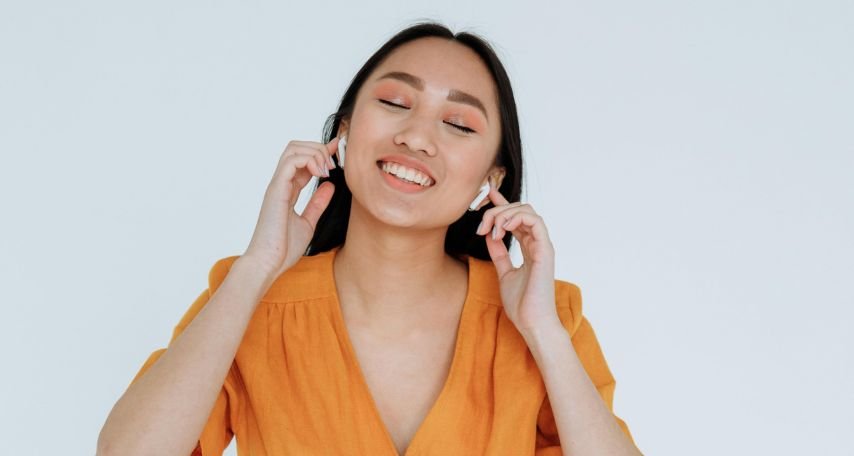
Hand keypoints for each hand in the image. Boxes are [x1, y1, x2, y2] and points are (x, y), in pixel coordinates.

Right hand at [242, 137, 339, 278]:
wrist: (269, 262)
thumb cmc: (283, 248)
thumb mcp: (308, 222)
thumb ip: (318, 203)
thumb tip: (330, 186)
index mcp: (287, 190)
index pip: (302, 160)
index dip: (321, 151)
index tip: (337, 150)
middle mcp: (281, 184)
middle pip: (296, 148)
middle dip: (319, 148)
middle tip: (334, 164)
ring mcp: (277, 185)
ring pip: (293, 149)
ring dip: (315, 153)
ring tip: (327, 170)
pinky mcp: (276, 190)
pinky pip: (290, 162)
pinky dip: (308, 160)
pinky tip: (321, 174)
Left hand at [475, 188, 559, 334]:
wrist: (532, 322)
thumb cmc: (522, 303)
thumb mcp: (504, 273)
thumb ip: (499, 254)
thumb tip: (490, 235)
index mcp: (530, 248)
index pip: (517, 217)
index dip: (503, 203)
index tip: (488, 195)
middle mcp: (537, 243)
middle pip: (520, 209)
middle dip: (497, 210)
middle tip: (481, 226)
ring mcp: (543, 246)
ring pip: (527, 211)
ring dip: (505, 214)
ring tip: (491, 229)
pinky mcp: (546, 250)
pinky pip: (535, 222)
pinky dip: (516, 218)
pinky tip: (501, 229)